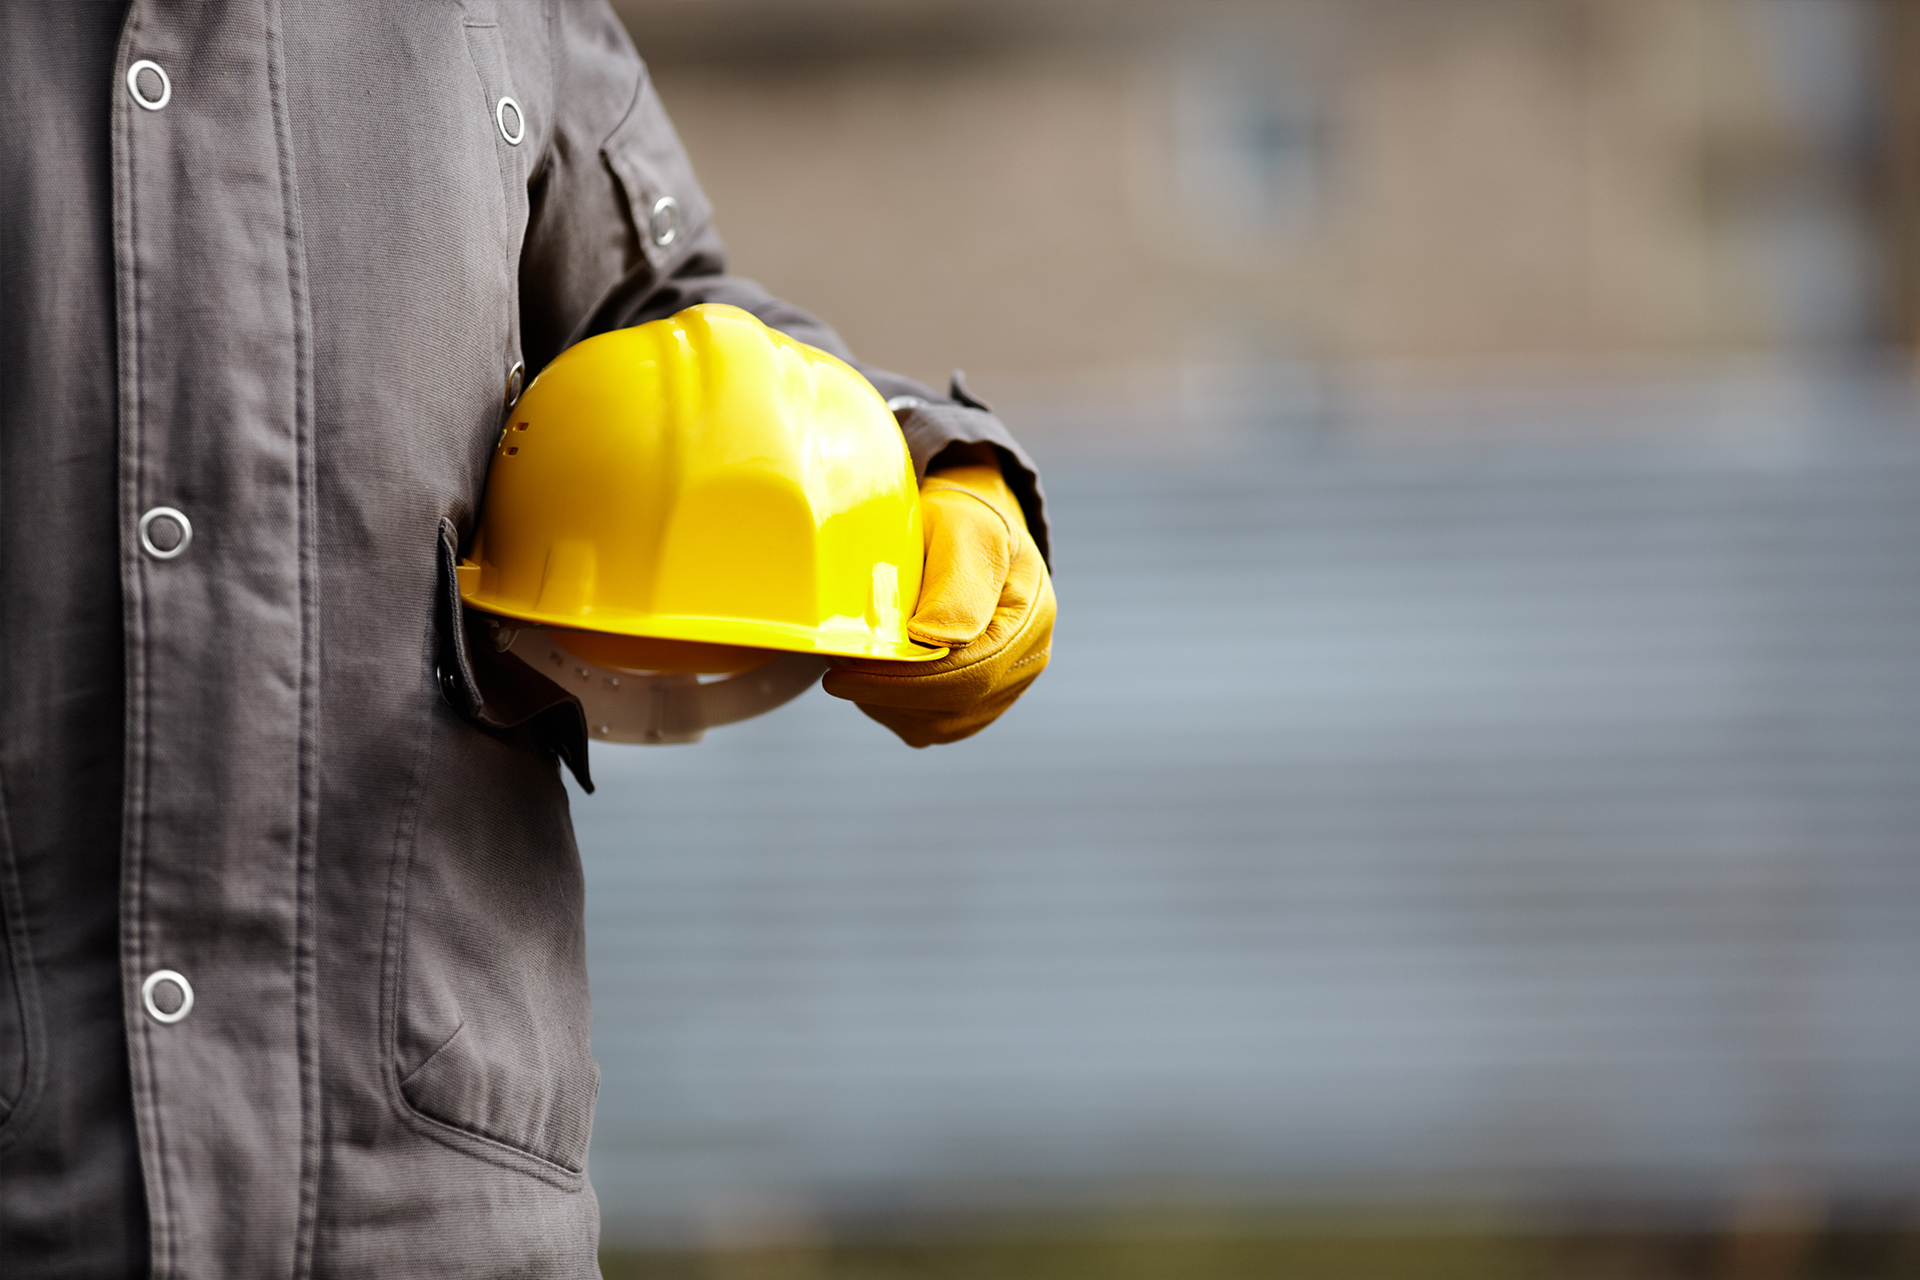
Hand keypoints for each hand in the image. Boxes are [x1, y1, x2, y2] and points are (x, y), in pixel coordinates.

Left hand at [822, 458, 1053, 745]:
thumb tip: (934, 639)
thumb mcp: (961, 532)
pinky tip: (874, 677)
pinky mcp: (978, 703)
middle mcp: (1025, 662)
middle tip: (836, 674)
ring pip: (940, 724)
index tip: (846, 672)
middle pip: (956, 706)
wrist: (968, 532)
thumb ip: (955, 584)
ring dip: (887, 704)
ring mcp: (1004, 688)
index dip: (906, 681)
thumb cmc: (960, 524)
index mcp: (1029, 618)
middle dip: (887, 694)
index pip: (971, 672)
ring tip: (854, 667)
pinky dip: (895, 708)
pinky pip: (932, 725)